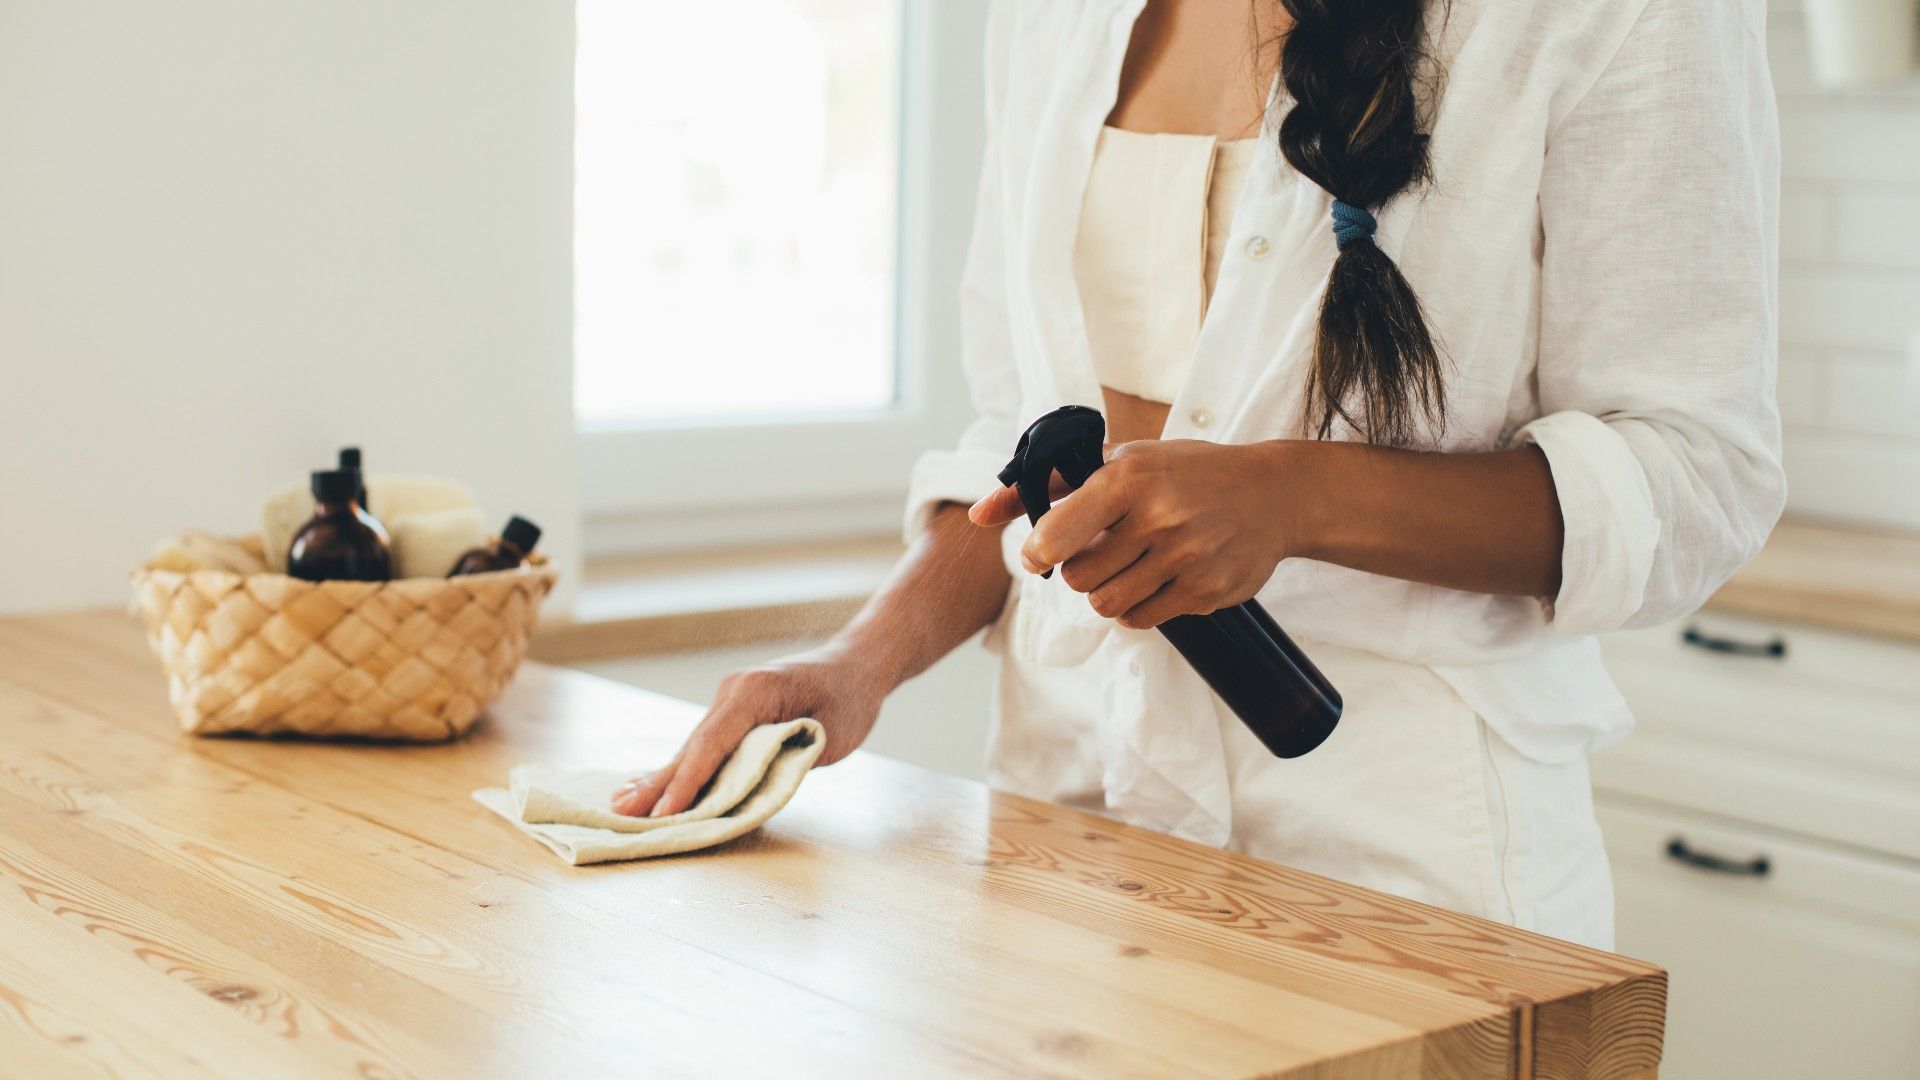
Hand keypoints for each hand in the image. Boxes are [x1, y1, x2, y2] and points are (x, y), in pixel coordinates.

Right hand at [610, 647, 884, 816]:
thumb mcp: (828, 733)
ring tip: (623, 804)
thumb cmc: (849, 699)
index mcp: (755, 692)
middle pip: (693, 746)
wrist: (855, 666)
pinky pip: (703, 745)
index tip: (665, 813)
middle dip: (660, 785)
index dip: (688, 783)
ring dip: (662, 779)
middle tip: (625, 814)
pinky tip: (650, 785)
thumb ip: (786, 758)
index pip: (713, 744)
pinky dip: (681, 769)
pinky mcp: (732, 712)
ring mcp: (729, 699)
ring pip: (693, 747)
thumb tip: (746, 788)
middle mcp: (733, 692)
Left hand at [968, 439, 1305, 628]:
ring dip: (1105, 591)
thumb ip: (1047, 485)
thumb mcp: (1121, 462)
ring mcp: (1186, 558)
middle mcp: (1159, 518)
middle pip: (1079, 579)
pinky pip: (1140, 621)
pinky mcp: (1205, 592)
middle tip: (1101, 551)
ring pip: (1107, 605)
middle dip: (1079, 570)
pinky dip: (1135, 607)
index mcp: (1131, 478)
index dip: (1038, 552)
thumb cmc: (1183, 473)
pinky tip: (1153, 579)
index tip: (1040, 554)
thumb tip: (978, 514)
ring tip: (1127, 565)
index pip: (1059, 533)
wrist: (1273, 495)